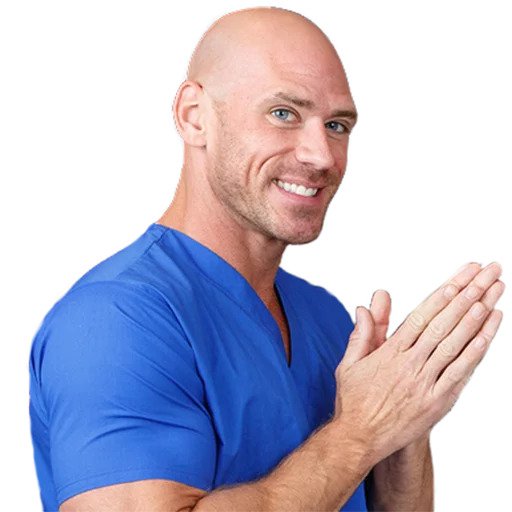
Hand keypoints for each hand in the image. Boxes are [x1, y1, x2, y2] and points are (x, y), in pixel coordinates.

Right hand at [333, 262, 503, 463]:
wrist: (359, 439)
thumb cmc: (354, 400)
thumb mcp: (350, 362)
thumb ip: (362, 332)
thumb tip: (365, 305)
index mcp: (389, 351)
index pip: (421, 315)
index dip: (444, 294)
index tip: (461, 276)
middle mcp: (410, 363)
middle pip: (444, 323)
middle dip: (468, 294)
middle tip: (487, 273)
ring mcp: (426, 383)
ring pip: (456, 343)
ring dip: (478, 317)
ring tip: (494, 294)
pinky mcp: (438, 402)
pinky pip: (461, 372)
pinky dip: (477, 350)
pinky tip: (489, 331)